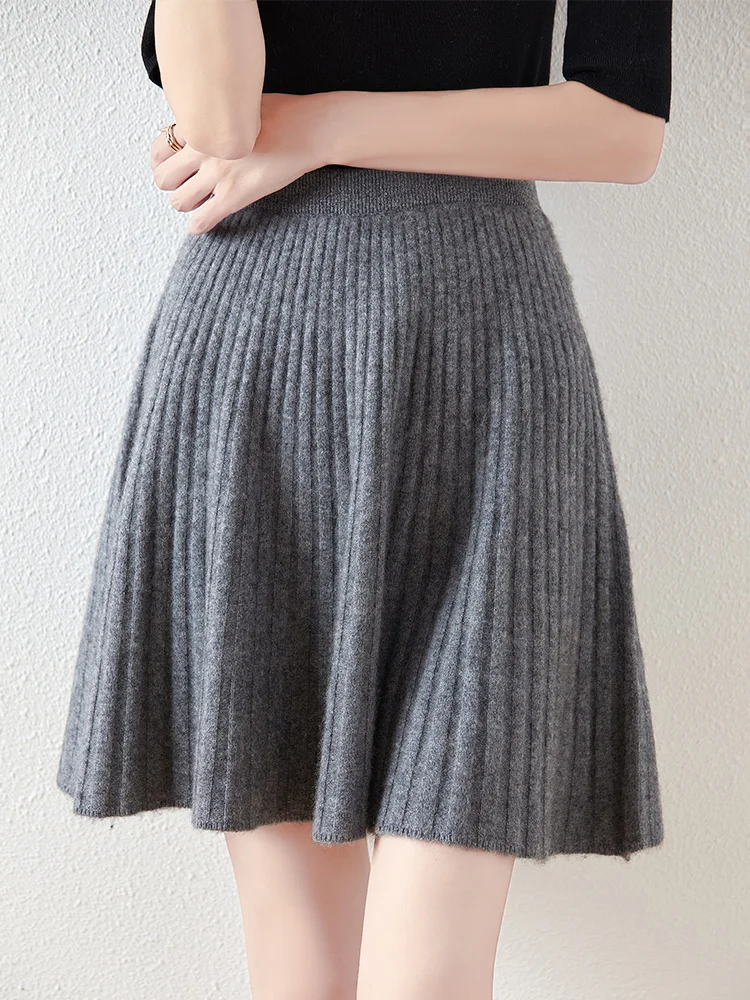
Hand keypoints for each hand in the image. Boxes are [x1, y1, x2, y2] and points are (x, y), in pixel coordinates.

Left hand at [148, 93, 331, 233]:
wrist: (308, 128)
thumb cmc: (282, 112)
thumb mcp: (239, 102)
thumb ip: (217, 114)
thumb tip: (209, 119)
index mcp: (202, 125)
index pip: (160, 146)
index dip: (163, 160)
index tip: (174, 165)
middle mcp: (203, 149)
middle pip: (163, 177)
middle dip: (171, 184)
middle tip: (186, 185)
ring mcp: (218, 174)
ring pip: (178, 201)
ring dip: (185, 204)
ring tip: (200, 201)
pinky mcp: (235, 195)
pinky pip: (202, 220)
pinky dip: (198, 226)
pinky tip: (205, 222)